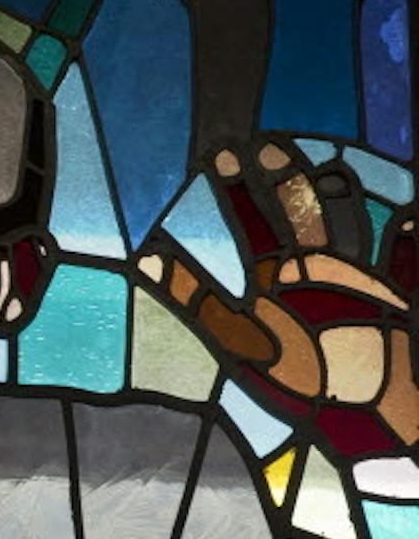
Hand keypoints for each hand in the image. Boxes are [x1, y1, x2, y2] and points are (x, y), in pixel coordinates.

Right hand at [140, 138, 416, 454]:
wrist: (376, 392)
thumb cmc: (304, 373)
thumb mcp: (236, 341)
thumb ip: (193, 297)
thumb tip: (147, 258)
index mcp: (277, 275)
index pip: (249, 221)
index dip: (234, 187)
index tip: (222, 155)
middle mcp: (320, 263)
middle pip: (298, 211)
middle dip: (282, 177)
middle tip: (268, 145)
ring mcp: (360, 274)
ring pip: (349, 222)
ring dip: (337, 192)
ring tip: (331, 166)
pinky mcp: (395, 292)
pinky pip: (404, 259)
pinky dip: (406, 239)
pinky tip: (412, 218)